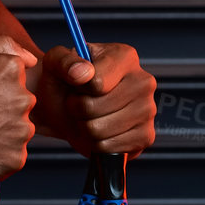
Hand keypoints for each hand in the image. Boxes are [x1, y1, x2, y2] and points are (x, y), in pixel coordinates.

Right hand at [0, 36, 36, 183]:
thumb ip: (2, 45)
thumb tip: (30, 59)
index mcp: (12, 70)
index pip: (17, 77)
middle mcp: (23, 99)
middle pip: (20, 104)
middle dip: (3, 108)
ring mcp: (21, 131)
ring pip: (18, 130)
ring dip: (3, 132)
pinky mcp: (15, 158)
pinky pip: (13, 155)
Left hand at [36, 41, 155, 158]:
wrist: (69, 106)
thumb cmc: (65, 80)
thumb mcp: (55, 62)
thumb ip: (64, 61)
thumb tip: (82, 73)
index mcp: (125, 56)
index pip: (96, 83)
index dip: (78, 88)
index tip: (77, 82)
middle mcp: (143, 81)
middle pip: (93, 108)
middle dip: (77, 108)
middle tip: (79, 101)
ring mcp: (148, 110)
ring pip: (98, 130)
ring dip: (84, 126)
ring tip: (88, 114)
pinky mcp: (146, 136)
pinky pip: (107, 148)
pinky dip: (95, 143)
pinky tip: (100, 129)